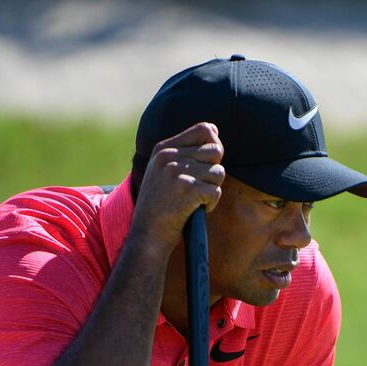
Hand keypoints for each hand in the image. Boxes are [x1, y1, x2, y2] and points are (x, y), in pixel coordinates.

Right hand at [132, 122, 225, 253]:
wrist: (147, 233)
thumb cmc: (160, 204)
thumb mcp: (162, 170)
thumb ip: (185, 150)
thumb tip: (214, 131)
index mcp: (164, 148)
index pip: (205, 130)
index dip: (213, 146)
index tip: (206, 163)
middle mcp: (169, 156)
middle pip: (216, 151)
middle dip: (213, 171)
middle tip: (199, 186)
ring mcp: (177, 172)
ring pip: (219, 172)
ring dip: (212, 189)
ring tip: (194, 198)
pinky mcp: (187, 190)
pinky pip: (215, 191)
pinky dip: (211, 203)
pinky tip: (196, 209)